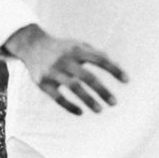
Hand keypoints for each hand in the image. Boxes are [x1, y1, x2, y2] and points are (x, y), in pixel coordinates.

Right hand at [0, 25, 127, 115]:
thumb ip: (96, 53)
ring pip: (73, 88)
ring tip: (100, 110)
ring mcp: (53, 71)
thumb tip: (116, 65)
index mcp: (77, 50)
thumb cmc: (61, 47)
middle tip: (114, 103)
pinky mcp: (43, 82)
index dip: (114, 69)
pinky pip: (57, 97)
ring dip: (88, 100)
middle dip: (102, 90)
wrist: (32, 46)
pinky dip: (69, 106)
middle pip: (87, 77)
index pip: (100, 59)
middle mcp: (65, 60)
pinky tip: (81, 112)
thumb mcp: (78, 45)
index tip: (127, 80)